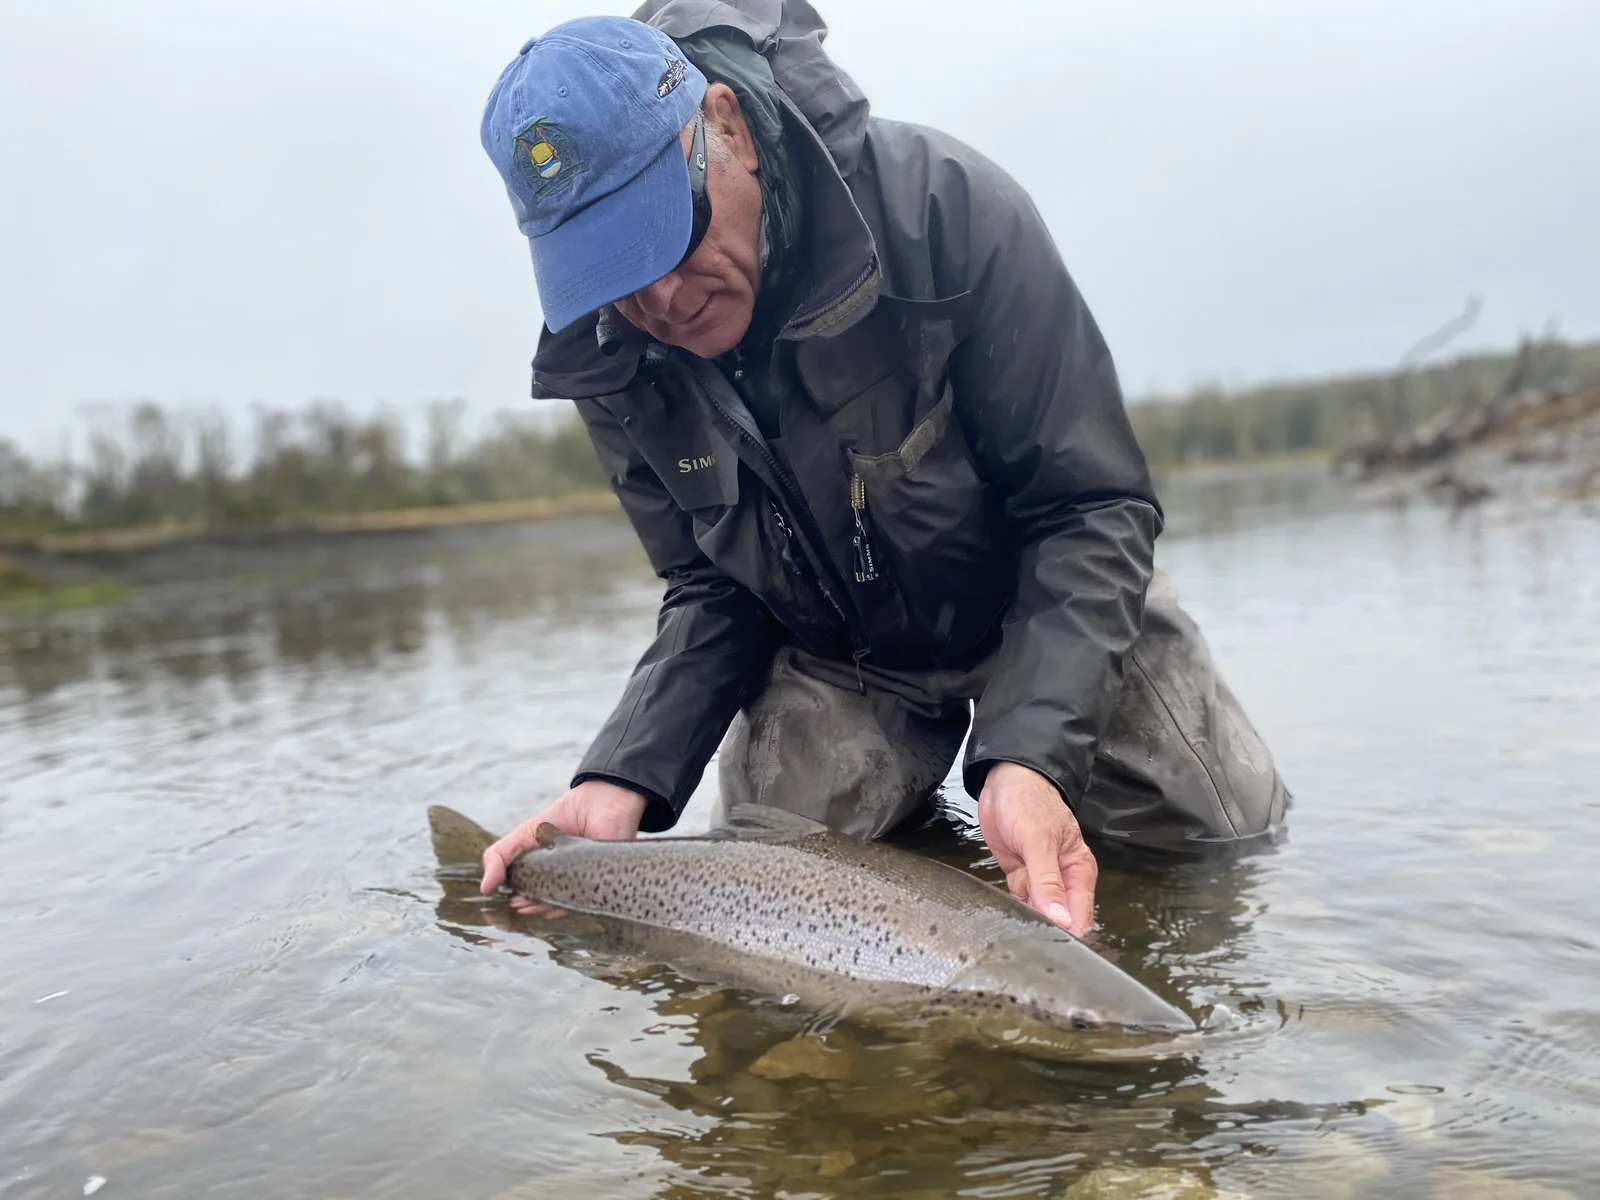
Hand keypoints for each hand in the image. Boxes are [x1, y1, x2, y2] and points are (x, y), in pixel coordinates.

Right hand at [481, 780, 647, 911]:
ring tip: (527, 905)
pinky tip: (551, 906)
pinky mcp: (599, 887)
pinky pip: (581, 904)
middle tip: (515, 907)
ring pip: (557, 908)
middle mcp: (559, 886)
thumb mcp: (524, 834)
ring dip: (541, 910)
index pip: (523, 898)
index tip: (500, 906)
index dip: (511, 904)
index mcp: (541, 876)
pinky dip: (565, 907)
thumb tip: (485, 888)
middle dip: (525, 910)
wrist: (601, 801)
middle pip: (540, 907)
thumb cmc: (562, 817)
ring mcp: (578, 888)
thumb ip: (499, 856)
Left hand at [977, 761, 1097, 936]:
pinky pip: (1018, 902)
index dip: (1066, 936)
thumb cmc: (1028, 802)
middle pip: (1058, 920)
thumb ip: (1048, 882)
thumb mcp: (1039, 841)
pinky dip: (1011, 909)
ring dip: (1025, 923)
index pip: (1079, 917)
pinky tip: (1002, 919)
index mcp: (1079, 871)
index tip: (1048, 951)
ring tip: (1010, 938)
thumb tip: (1062, 921)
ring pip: (1036, 913)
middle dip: (1044, 933)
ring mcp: (1040, 880)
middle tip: (1024, 950)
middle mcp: (1063, 880)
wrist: (1004, 781)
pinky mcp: (1020, 877)